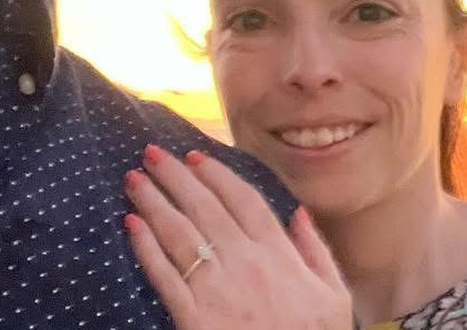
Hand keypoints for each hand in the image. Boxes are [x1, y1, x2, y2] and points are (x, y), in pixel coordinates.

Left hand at [125, 145, 352, 329]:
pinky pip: (164, 276)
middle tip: (151, 152)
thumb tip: (296, 213)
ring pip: (179, 234)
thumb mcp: (334, 296)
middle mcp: (245, 262)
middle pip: (204, 208)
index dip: (216, 175)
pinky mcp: (192, 318)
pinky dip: (145, 247)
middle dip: (175, 177)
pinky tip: (131, 224)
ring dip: (154, 201)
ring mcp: (216, 289)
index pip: (243, 200)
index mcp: (278, 254)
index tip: (195, 156)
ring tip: (134, 178)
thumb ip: (315, 251)